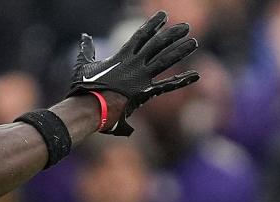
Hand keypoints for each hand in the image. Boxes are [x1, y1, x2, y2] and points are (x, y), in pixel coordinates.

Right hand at [67, 11, 199, 135]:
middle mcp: (135, 64)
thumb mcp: (84, 64)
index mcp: (122, 56)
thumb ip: (87, 49)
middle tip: (186, 26)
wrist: (91, 107)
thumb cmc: (85, 88)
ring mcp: (142, 78)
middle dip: (172, 34)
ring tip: (193, 42)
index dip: (153, 24)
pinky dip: (182, 81)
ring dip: (181, 51)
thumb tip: (84, 36)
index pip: (141, 35)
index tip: (163, 16)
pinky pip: (167, 86)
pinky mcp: (145, 92)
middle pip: (158, 44)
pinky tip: (196, 75)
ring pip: (165, 60)